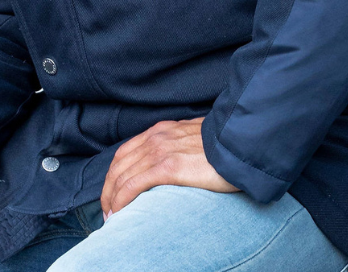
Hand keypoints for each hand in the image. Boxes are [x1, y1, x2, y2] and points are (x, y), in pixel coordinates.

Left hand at [100, 118, 238, 217]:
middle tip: (108, 209)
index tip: (113, 192)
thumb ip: (180, 147)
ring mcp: (160, 150)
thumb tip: (176, 163)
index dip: (114, 173)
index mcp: (161, 131)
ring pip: (122, 175)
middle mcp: (156, 138)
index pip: (126, 151)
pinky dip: (121, 199)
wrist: (239, 142)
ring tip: (111, 216)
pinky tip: (119, 212)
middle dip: (108, 188)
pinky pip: (133, 184)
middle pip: (118, 164)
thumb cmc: (223, 144)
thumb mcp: (195, 139)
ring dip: (111, 197)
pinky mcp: (168, 166)